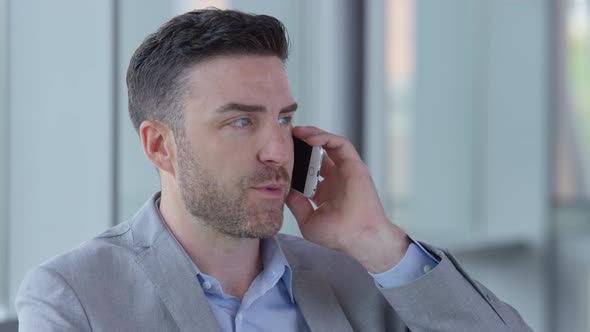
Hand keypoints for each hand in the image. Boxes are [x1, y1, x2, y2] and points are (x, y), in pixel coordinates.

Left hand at [286, 126, 410, 272]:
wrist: (358, 237)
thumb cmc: (338, 234)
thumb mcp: (308, 220)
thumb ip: (296, 204)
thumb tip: (284, 189)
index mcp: (325, 191)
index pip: (308, 169)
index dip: (295, 160)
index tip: (280, 156)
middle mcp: (335, 179)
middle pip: (317, 153)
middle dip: (301, 143)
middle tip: (286, 136)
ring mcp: (345, 171)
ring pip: (329, 144)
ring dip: (312, 135)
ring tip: (296, 132)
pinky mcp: (354, 165)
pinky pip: (340, 143)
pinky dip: (325, 137)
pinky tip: (310, 139)